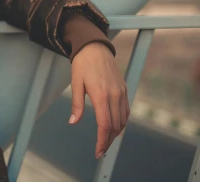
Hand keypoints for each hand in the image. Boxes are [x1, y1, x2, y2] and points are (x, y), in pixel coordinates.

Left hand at [69, 42, 128, 158]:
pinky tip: (113, 126)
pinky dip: (121, 122)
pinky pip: (126, 111)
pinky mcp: (124, 89)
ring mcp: (122, 93)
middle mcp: (115, 96)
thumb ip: (76, 104)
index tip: (97, 151)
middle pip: (116, 126)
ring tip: (105, 140)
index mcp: (101, 95)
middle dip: (108, 141)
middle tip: (100, 150)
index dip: (102, 141)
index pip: (105, 125)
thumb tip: (73, 122)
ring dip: (116, 133)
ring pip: (123, 120)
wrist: (95, 48)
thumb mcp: (76, 83)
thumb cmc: (82, 64)